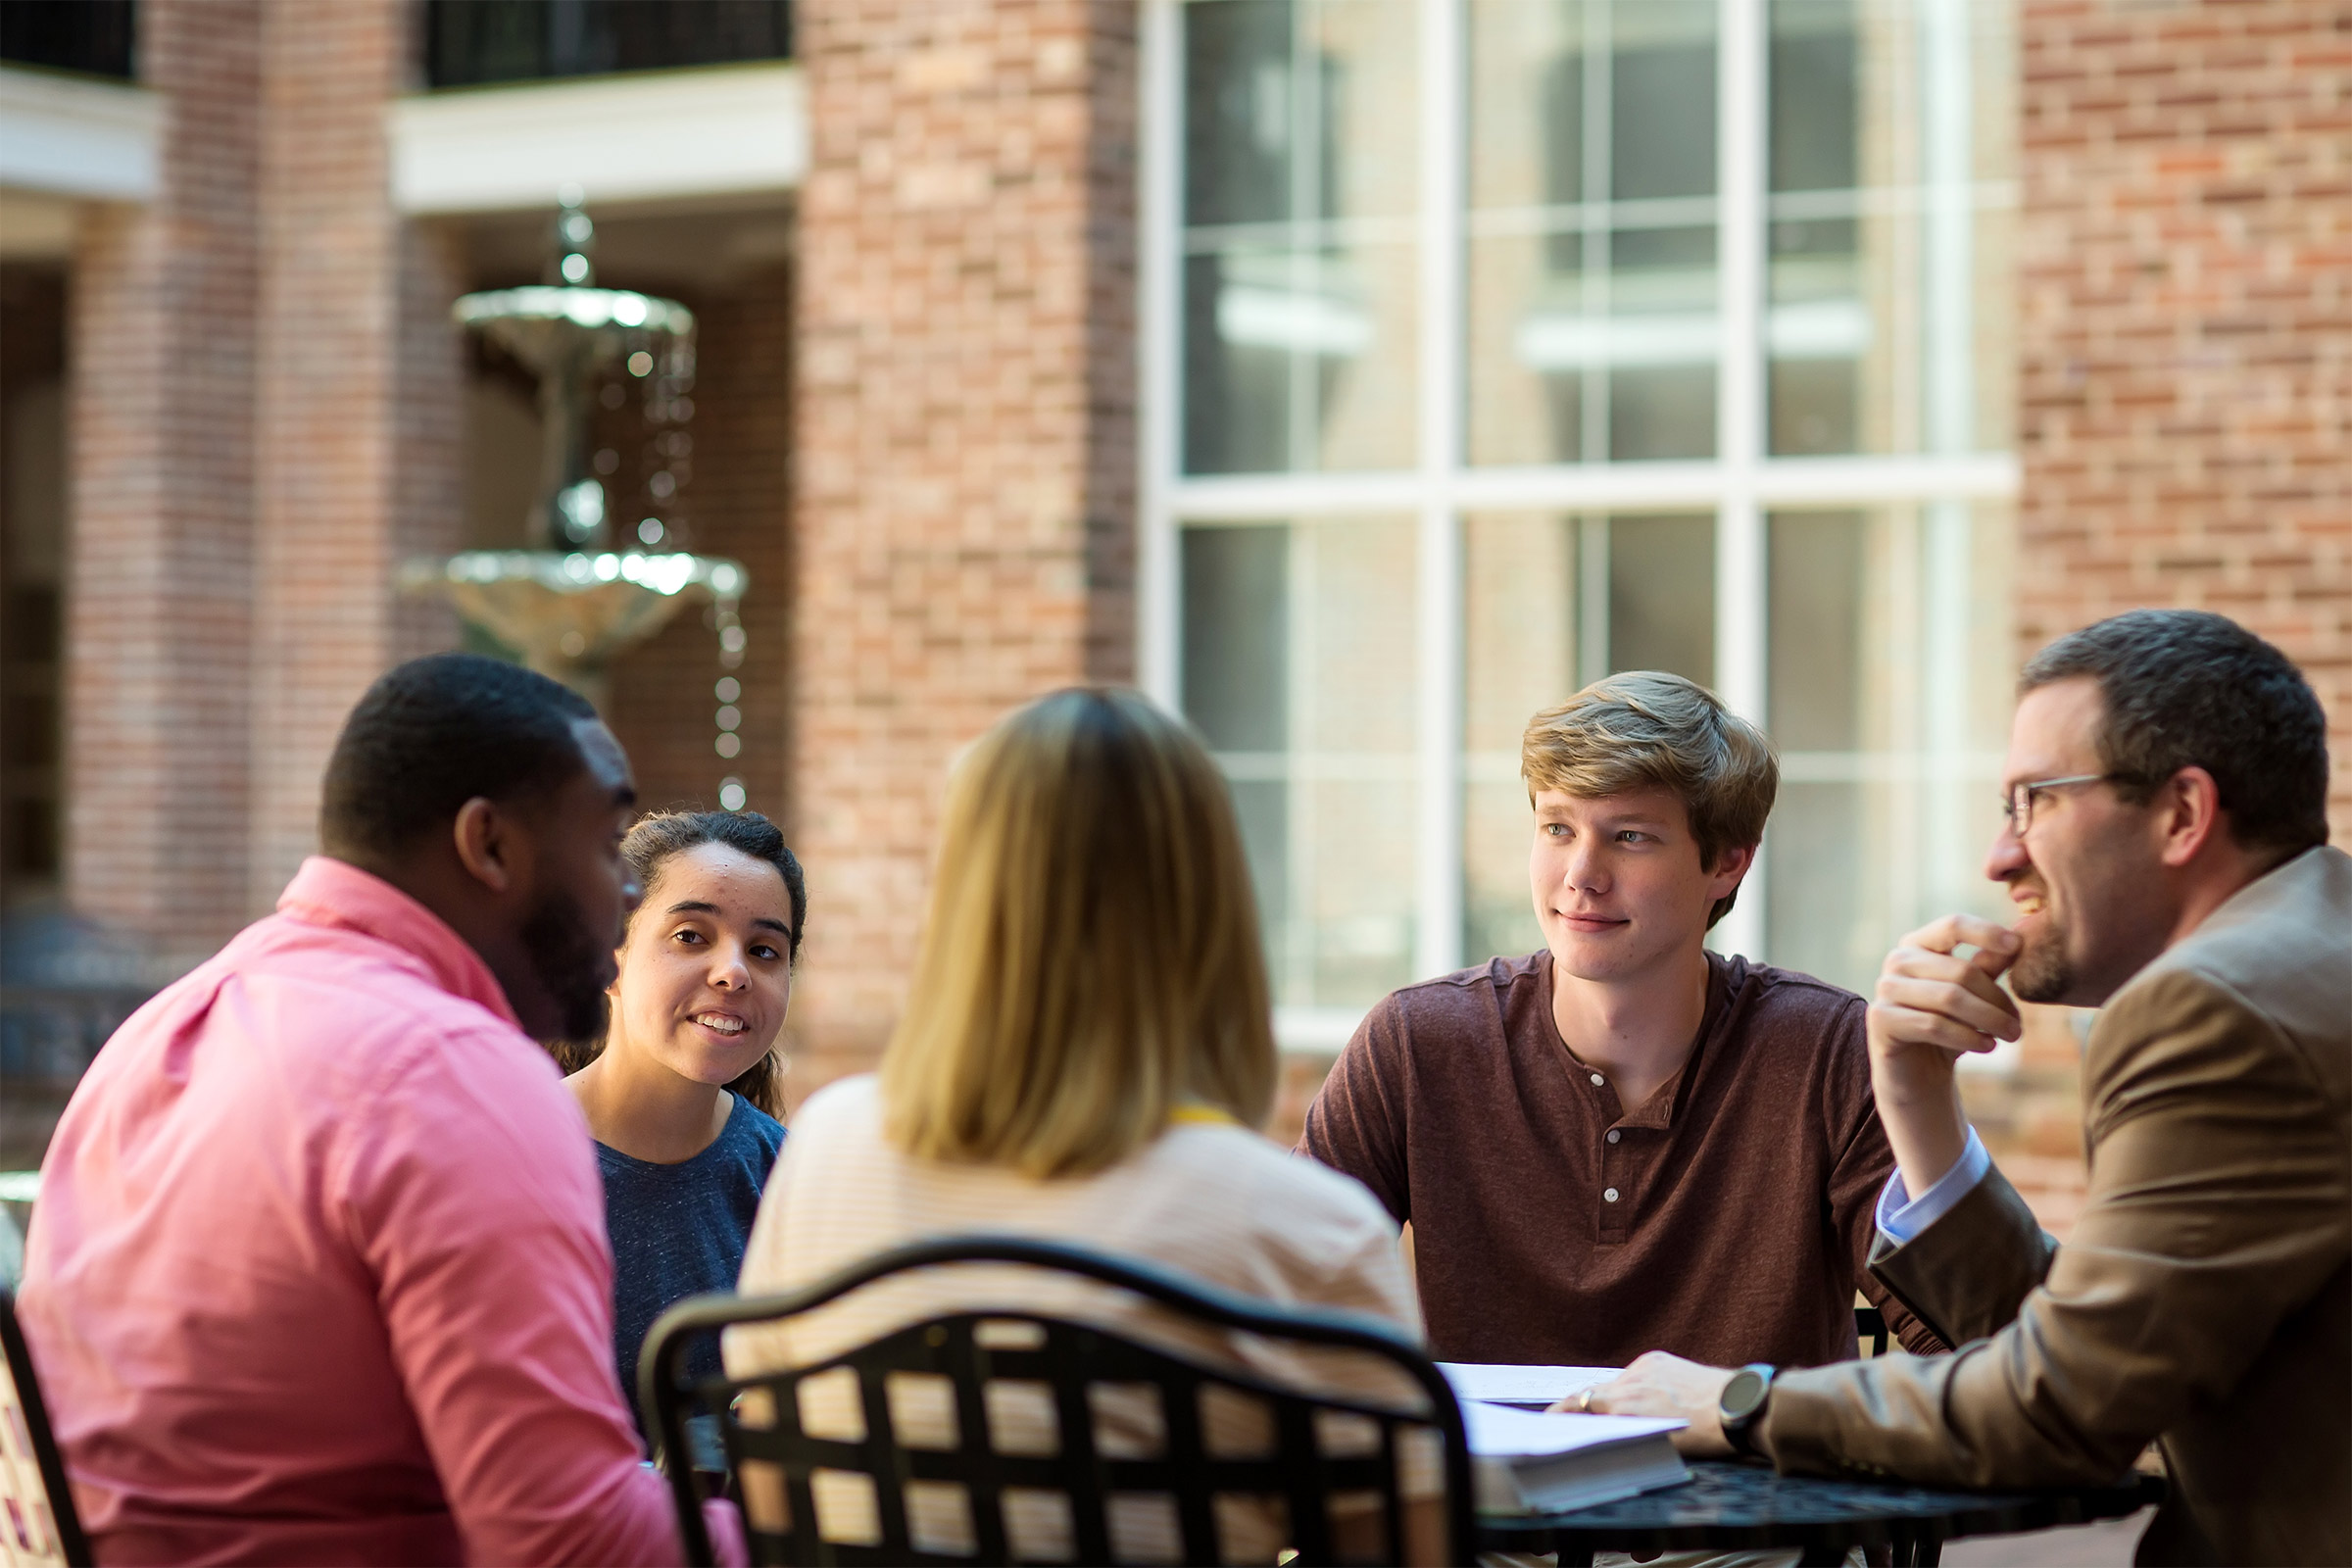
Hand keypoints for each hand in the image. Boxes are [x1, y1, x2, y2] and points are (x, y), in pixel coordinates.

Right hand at [1549, 1352, 1733, 1457]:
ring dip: (1609, 1398)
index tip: (1549, 1419)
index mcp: (1625, 1408)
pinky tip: (1645, 1400)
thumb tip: (1604, 1432)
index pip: (1577, 1404)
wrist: (1738, 1406)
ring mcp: (1642, 1368)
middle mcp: (1629, 1384)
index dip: (1560, 1413)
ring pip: (1613, 1384)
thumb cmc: (1705, 1436)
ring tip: (1618, 1415)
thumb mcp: (1657, 1443)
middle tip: (1569, 1418)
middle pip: (1589, 1393)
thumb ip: (1624, 1433)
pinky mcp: (1656, 1358)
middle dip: (1578, 1406)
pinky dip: (1631, 1386)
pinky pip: (1632, 1374)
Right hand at [1866, 914, 2020, 1195]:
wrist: (1918, 1074)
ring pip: (1949, 998)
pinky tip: (1986, 1046)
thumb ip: (1989, 966)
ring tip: (2009, 1037)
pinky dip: (1967, 1037)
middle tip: (2018, 1026)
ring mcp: (1885, 989)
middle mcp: (1897, 960)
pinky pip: (1934, 1025)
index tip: (2018, 946)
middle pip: (1960, 971)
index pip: (1953, 925)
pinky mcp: (1881, 1019)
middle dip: (1997, 1000)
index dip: (1986, 933)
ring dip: (1988, 1020)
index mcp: (1920, 944)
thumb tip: (2021, 935)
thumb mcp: (1974, 996)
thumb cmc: (1949, 1027)